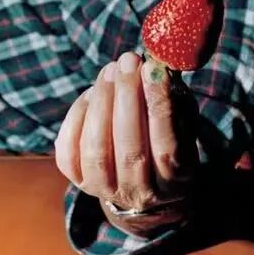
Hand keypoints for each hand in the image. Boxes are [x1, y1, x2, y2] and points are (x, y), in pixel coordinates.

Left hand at [55, 51, 199, 235]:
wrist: (145, 186)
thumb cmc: (168, 143)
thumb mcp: (184, 126)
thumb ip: (176, 102)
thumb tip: (156, 68)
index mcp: (174, 181)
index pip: (167, 146)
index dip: (159, 106)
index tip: (153, 69)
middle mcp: (140, 193)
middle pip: (131, 149)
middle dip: (127, 99)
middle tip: (128, 62)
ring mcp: (106, 190)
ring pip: (97, 152)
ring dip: (102, 105)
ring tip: (110, 71)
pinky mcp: (79, 182)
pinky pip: (69, 152)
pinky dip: (77, 118)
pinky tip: (92, 94)